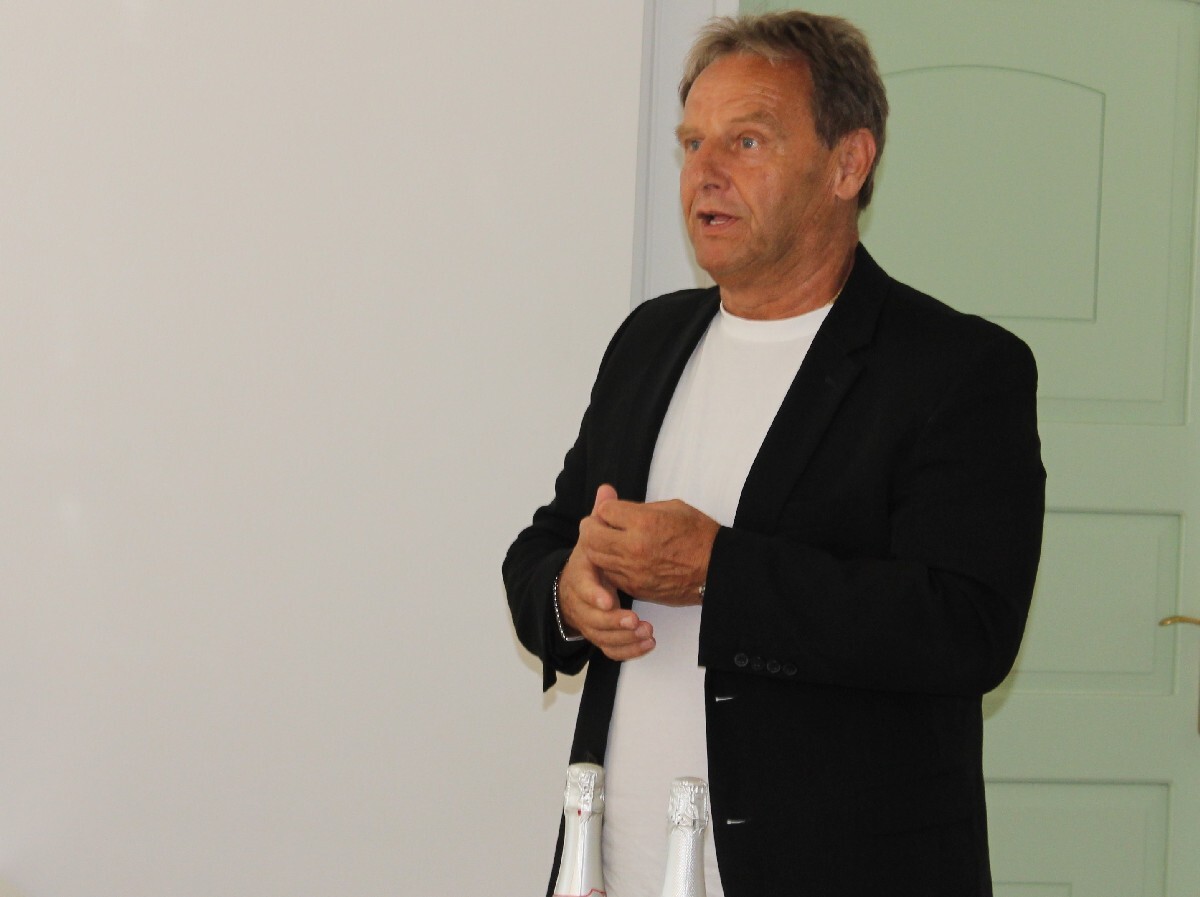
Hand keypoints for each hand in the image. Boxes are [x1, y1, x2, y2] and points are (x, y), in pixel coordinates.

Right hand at [557, 487, 655, 660]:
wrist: (575, 584)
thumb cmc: (593, 554)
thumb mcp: (597, 533)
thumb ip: (603, 514)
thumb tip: (606, 488)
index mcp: (580, 570)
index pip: (581, 584)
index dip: (594, 593)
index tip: (610, 601)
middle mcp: (581, 598)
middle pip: (590, 617)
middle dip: (611, 621)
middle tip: (635, 620)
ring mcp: (588, 618)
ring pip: (600, 637)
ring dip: (622, 637)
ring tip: (646, 631)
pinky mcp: (599, 634)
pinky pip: (609, 649)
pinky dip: (627, 651)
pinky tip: (647, 645)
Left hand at [580, 484, 718, 605]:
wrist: (717, 569)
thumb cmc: (699, 535)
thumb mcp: (672, 508)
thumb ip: (640, 508)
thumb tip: (617, 508)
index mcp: (644, 523)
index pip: (604, 511)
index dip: (606, 508)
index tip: (611, 509)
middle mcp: (634, 548)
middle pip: (591, 535)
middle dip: (591, 526)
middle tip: (597, 524)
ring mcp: (633, 571)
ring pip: (595, 557)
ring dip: (596, 547)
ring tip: (606, 541)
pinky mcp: (636, 588)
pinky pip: (609, 574)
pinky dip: (608, 565)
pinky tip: (619, 558)